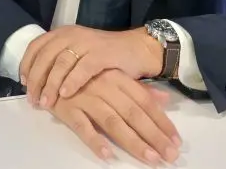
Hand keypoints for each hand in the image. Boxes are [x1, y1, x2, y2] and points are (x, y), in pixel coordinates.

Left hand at [21, 26, 162, 109]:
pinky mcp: (102, 53)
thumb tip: (35, 81)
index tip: (24, 83)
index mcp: (63, 33)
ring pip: (61, 63)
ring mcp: (87, 43)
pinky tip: (65, 94)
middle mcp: (72, 35)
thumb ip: (59, 61)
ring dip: (50, 84)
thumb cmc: (105, 56)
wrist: (137, 49)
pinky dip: (72, 81)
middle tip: (33, 99)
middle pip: (45, 56)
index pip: (36, 46)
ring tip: (46, 102)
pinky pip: (82, 68)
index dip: (27, 65)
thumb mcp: (78, 54)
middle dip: (36, 79)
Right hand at [52, 69, 180, 165]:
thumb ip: (139, 89)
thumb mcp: (113, 76)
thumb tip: (165, 100)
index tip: (177, 141)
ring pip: (112, 121)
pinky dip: (95, 140)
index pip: (144, 101)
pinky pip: (82, 126)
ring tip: (149, 158)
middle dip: (153, 136)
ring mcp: (85, 97)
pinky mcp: (67, 108)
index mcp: (117, 78)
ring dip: (132, 141)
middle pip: (133, 113)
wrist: (48, 68)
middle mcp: (104, 86)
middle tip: (170, 156)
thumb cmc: (84, 76)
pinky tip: (107, 155)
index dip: (161, 121)